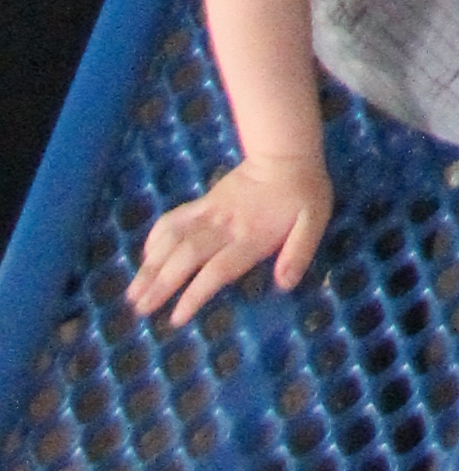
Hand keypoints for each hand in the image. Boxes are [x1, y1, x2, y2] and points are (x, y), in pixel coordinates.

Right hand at [129, 149, 332, 325]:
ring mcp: (210, 213)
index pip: (216, 271)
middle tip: (139, 310)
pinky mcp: (204, 202)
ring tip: (133, 291)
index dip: (194, 294)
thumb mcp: (314, 221)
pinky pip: (174, 218)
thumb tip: (285, 284)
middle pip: (185, 258)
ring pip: (173, 239)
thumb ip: (299, 252)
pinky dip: (156, 236)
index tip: (176, 317)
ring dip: (151, 265)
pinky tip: (146, 255)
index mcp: (250, 238)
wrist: (286, 152)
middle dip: (161, 285)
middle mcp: (224, 228)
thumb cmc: (304, 192)